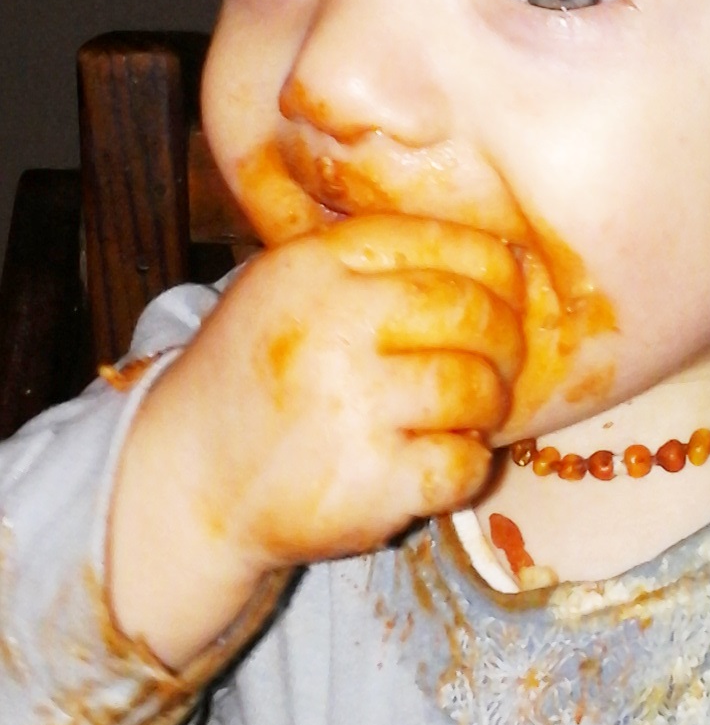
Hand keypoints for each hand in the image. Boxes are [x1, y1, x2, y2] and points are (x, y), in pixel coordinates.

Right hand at [107, 215, 524, 667]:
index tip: (503, 292)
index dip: (493, 267)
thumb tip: (497, 258)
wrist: (188, 479)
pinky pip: (464, 464)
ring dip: (490, 403)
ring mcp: (349, 408)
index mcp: (312, 268)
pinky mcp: (368, 483)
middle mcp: (330, 328)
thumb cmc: (257, 379)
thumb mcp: (286, 291)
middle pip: (471, 311)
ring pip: (477, 387)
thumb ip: (369, 265)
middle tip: (503, 359)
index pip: (441, 241)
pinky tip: (446, 460)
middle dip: (506, 337)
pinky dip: (470, 465)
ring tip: (469, 412)